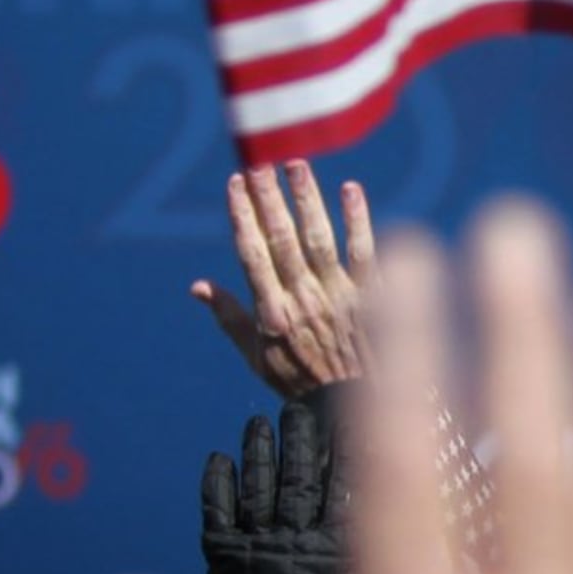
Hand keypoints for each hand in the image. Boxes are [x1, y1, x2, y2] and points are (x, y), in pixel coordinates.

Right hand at [191, 162, 377, 396]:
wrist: (358, 411)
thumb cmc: (303, 385)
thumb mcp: (258, 359)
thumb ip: (230, 318)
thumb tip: (198, 286)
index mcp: (273, 313)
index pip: (252, 254)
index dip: (242, 215)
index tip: (234, 182)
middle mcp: (305, 300)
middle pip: (283, 239)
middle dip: (269, 198)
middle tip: (260, 162)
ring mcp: (341, 297)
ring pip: (321, 238)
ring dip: (308, 199)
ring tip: (296, 164)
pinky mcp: (374, 297)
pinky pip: (365, 253)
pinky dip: (358, 221)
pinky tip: (350, 189)